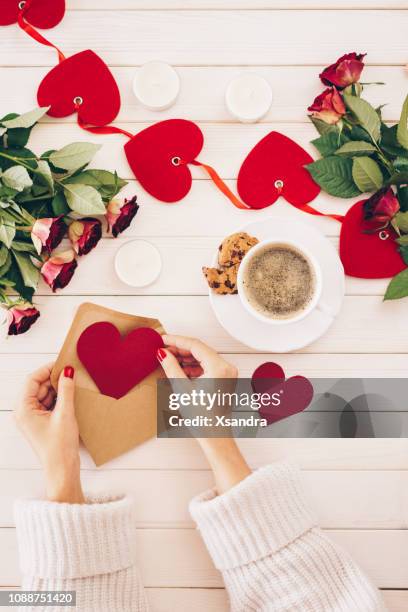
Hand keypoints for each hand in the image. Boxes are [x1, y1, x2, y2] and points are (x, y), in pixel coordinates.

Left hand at [14, 364, 83, 503]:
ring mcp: (32, 418)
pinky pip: (48, 404)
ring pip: (44, 394)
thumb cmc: (59, 447)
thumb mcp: (65, 413)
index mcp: (23, 409)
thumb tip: (67, 371)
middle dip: (53, 379)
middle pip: (37, 386)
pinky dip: (58, 399)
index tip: (62, 363)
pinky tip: (70, 397)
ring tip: (73, 386)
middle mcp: (24, 412)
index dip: (47, 369)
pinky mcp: (40, 423)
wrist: (62, 470)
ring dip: (57, 389)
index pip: (32, 380)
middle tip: (71, 373)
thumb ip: (66, 390)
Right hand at [158, 336, 249, 492]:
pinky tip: (180, 369)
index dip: (176, 340)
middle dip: (180, 349)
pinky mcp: (224, 379)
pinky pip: (207, 366)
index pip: (195, 345)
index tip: (163, 339)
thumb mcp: (182, 389)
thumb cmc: (201, 417)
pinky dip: (193, 366)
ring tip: (168, 359)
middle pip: (200, 350)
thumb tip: (162, 353)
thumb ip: (171, 367)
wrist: (214, 435)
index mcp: (219, 367)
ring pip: (203, 357)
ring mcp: (227, 373)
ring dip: (186, 357)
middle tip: (162, 349)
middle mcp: (226, 367)